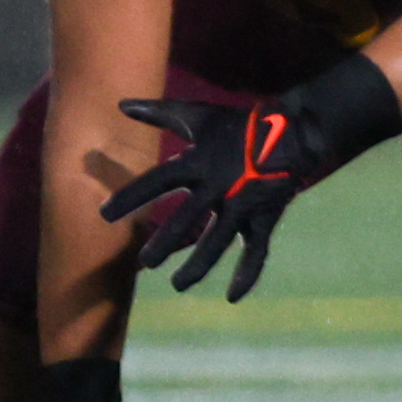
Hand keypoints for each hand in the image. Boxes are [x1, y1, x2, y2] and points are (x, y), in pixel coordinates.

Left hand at [103, 70, 385, 301]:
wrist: (295, 130)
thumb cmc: (239, 126)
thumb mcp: (199, 116)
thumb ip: (160, 114)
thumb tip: (120, 104)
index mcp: (199, 163)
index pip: (157, 181)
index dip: (132, 197)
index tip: (105, 215)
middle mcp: (218, 186)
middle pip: (187, 219)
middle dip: (166, 242)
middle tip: (146, 262)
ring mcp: (243, 204)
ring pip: (218, 241)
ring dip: (198, 265)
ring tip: (177, 285)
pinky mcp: (264, 217)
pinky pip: (256, 250)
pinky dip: (246, 274)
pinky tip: (231, 296)